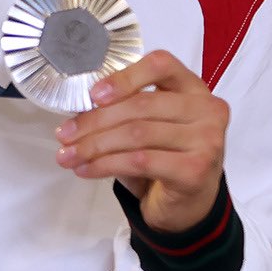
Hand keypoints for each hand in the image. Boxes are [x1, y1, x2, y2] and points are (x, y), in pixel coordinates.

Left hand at [53, 50, 228, 232]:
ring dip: (94, 146)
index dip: (124, 77)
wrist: (189, 204)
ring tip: (69, 155)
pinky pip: (140, 161)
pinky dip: (106, 165)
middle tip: (64, 135)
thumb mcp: (148, 125)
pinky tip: (87, 169)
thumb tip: (78, 112)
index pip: (160, 65)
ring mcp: (207, 139)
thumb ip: (125, 108)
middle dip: (95, 121)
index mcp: (192, 86)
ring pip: (137, 135)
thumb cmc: (165, 156)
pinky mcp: (196, 169)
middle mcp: (206, 108)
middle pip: (141, 105)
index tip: (93, 95)